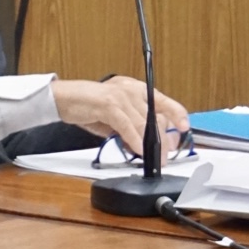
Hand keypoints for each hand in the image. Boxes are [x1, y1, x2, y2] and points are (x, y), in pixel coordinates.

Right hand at [51, 76, 189, 160]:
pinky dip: (135, 140)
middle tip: (165, 156)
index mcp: (136, 89)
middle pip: (156, 116)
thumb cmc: (89, 107)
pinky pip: (127, 125)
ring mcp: (121, 96)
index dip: (177, 114)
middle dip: (163, 140)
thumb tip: (145, 145)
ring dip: (151, 144)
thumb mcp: (115, 120)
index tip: (184, 128)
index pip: (163, 101)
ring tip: (154, 159)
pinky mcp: (109, 105)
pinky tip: (139, 151)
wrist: (64, 98)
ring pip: (144, 123)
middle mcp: (132, 90)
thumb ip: (131, 129)